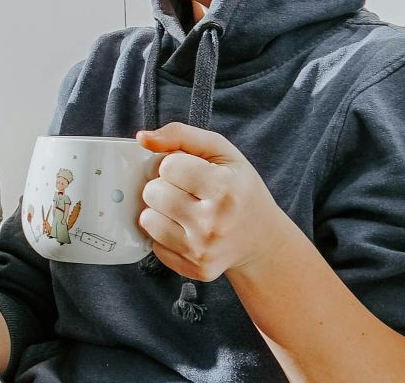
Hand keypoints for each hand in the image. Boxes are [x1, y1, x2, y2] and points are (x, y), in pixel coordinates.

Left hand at [137, 123, 295, 282]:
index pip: (167, 166)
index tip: (191, 171)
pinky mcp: (196, 269)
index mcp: (225, 188)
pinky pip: (155, 244)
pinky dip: (165, 235)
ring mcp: (204, 250)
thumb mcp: (221, 152)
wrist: (262, 240)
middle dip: (164, 187)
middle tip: (187, 192)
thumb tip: (142, 138)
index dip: (175, 164)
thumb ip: (181, 134)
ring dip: (160, 211)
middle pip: (153, 193)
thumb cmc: (239, 189)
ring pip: (148, 220)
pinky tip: (186, 230)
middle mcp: (215, 222)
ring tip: (184, 210)